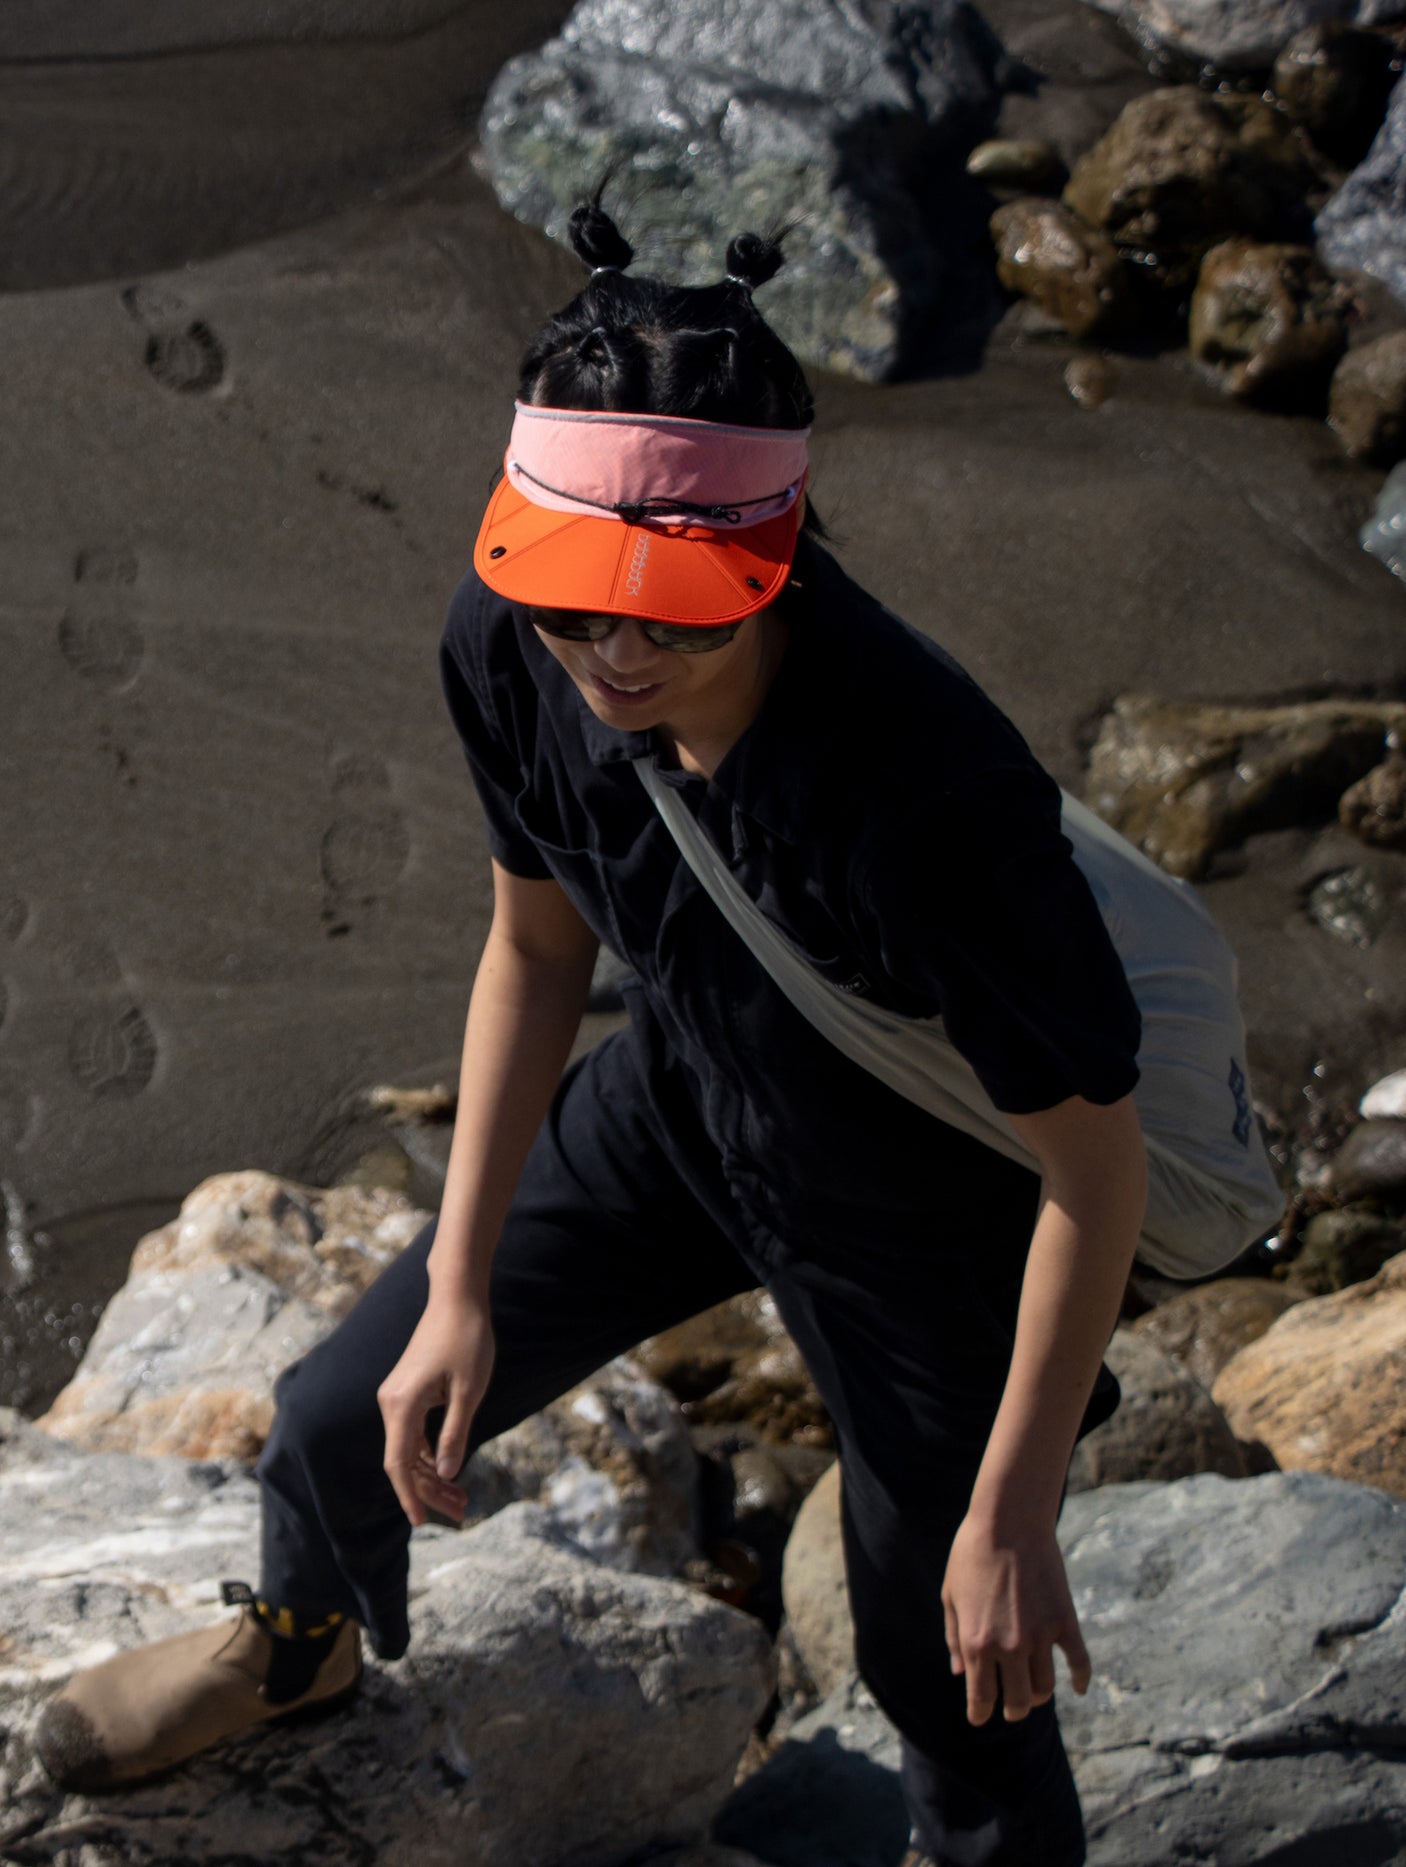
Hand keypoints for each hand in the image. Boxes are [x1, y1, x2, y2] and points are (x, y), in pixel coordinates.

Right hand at [377, 1292, 495, 1527]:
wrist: (457, 1297)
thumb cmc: (467, 1339)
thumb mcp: (469, 1390)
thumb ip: (455, 1433)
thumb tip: (445, 1473)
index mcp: (401, 1404)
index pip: (399, 1464)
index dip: (410, 1496)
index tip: (421, 1522)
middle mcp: (391, 1402)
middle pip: (404, 1461)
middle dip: (430, 1490)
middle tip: (461, 1512)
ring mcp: (397, 1397)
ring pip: (409, 1449)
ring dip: (432, 1475)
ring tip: (462, 1499)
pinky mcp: (408, 1392)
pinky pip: (413, 1433)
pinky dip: (430, 1453)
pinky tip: (449, 1469)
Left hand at [941, 1509, 1090, 1725]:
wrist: (1008, 1520)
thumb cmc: (971, 1553)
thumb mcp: (951, 1595)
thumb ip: (954, 1637)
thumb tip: (959, 1673)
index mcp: (977, 1642)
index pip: (981, 1697)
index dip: (980, 1713)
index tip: (980, 1718)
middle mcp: (1009, 1647)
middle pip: (1018, 1701)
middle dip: (1013, 1710)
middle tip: (1011, 1707)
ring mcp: (1040, 1636)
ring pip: (1046, 1688)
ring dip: (1039, 1696)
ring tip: (1035, 1693)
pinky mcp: (1064, 1621)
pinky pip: (1079, 1663)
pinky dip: (1080, 1680)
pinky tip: (1078, 1687)